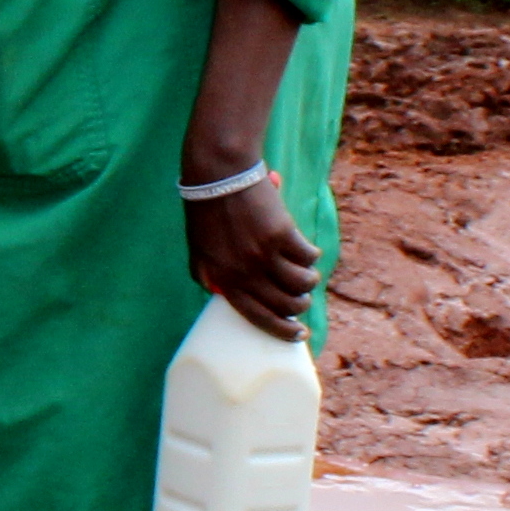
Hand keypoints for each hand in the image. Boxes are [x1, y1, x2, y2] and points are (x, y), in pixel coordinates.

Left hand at [186, 172, 320, 340]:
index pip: (256, 317)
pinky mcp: (282, 235)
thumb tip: (222, 294)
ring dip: (309, 280)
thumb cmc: (207, 211)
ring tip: (306, 272)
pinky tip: (305, 248)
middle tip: (302, 297)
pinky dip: (311, 254)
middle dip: (301, 305)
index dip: (281, 330)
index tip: (299, 335)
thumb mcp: (198, 249)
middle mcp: (243, 272)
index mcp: (222, 279)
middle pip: (287, 304)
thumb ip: (208, 274)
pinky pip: (308, 256)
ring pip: (303, 283)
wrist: (219, 175)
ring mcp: (263, 254)